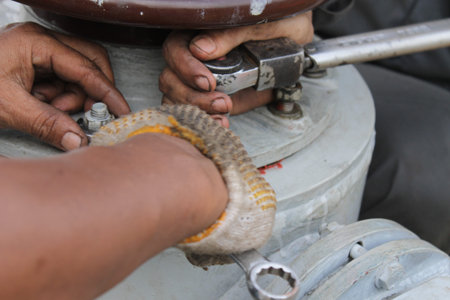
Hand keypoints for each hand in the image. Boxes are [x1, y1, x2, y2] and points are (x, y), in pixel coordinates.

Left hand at [0, 22, 129, 150]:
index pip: (85, 66)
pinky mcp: (32, 64)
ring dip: (71, 97)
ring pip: (75, 73)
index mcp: (36, 42)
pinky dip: (59, 98)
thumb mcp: (9, 107)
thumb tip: (79, 139)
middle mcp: (40, 42)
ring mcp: (36, 51)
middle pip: (88, 61)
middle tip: (88, 113)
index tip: (121, 110)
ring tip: (51, 111)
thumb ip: (48, 123)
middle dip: (92, 90)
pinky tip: (43, 106)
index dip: (107, 91)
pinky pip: (60, 80)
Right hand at [159, 12, 312, 126]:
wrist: (298, 45)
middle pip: (171, 78)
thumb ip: (232, 34)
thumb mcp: (263, 24)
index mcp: (202, 33)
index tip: (208, 82)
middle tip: (221, 103)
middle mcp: (196, 57)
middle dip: (192, 96)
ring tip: (222, 115)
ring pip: (177, 98)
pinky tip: (222, 123)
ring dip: (197, 111)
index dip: (185, 68)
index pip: (175, 49)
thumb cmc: (282, 24)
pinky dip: (206, 121)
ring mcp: (202, 80)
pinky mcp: (213, 98)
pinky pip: (197, 112)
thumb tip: (201, 48)